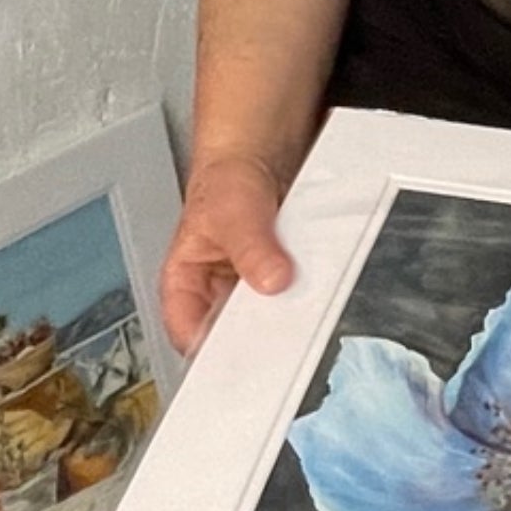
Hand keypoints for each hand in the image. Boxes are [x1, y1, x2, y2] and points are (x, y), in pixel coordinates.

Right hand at [158, 153, 292, 357]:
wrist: (261, 149)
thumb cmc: (227, 176)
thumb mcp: (233, 211)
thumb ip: (251, 248)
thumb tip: (271, 279)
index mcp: (186, 284)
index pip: (192, 335)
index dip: (215, 354)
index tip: (245, 361)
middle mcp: (217, 290)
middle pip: (236, 333)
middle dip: (260, 337)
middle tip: (285, 342)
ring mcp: (252, 285)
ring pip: (269, 318)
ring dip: (288, 318)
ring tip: (308, 317)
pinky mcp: (283, 276)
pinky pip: (295, 297)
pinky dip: (309, 298)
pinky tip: (323, 295)